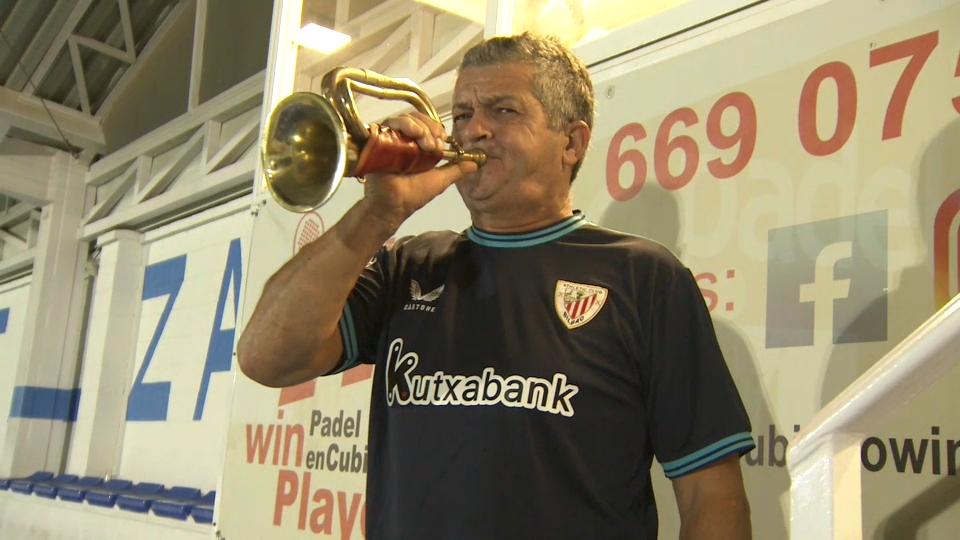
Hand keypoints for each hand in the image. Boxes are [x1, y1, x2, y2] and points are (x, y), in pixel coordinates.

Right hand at [360, 112, 478, 232]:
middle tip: (435, 146)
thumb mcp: (441, 179)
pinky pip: (392, 123)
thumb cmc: (414, 194)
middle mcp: (404, 139)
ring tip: (426, 145)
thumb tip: (475, 163)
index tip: (443, 143)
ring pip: (408, 118)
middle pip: (419, 118)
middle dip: (432, 129)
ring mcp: (392, 138)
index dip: (438, 130)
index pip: (429, 125)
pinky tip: (415, 136)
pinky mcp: (380, 138)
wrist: (394, 204)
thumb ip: (457, 169)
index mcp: (418, 145)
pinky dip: (406, 125)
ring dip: (422, 128)